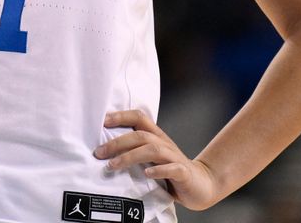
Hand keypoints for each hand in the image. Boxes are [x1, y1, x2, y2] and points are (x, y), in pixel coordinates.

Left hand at [94, 109, 220, 210]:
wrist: (202, 185)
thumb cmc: (170, 170)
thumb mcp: (152, 157)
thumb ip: (135, 150)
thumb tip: (104, 148)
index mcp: (156, 136)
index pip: (139, 117)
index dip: (121, 116)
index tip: (102, 121)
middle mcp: (164, 143)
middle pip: (140, 135)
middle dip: (117, 143)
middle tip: (98, 153)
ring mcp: (175, 157)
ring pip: (152, 150)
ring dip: (130, 156)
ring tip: (112, 165)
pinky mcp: (183, 173)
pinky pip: (172, 169)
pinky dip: (158, 170)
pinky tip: (147, 174)